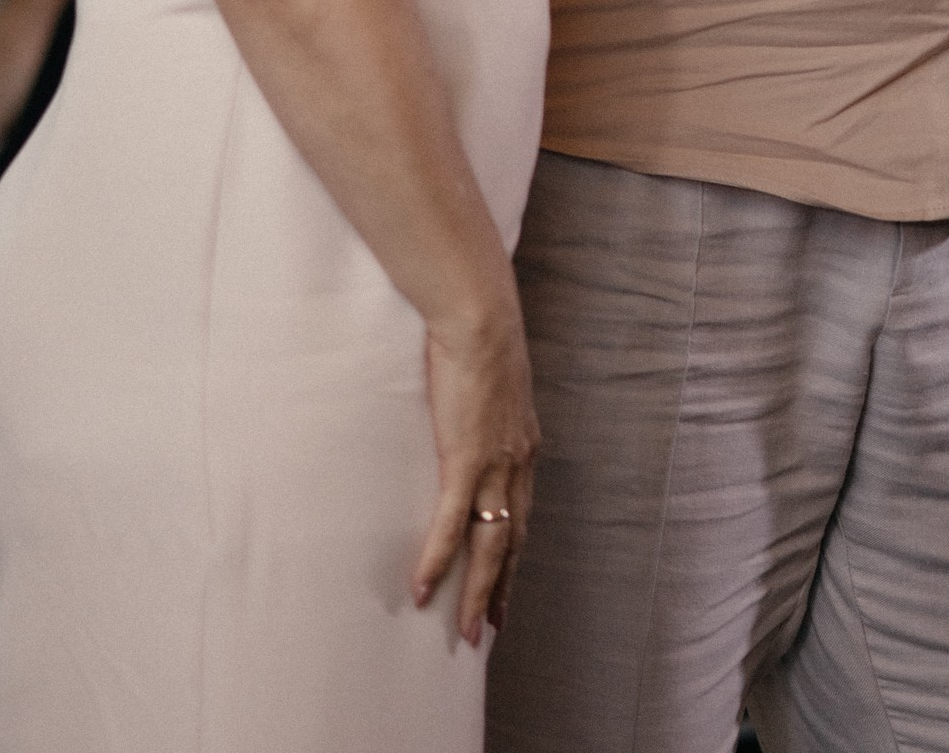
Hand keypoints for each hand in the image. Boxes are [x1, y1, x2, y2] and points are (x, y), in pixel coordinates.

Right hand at [413, 299, 538, 646]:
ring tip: (466, 630)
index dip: (514, 555)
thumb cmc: (482, 338)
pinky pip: (450, 524)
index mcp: (525, 447)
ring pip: (489, 545)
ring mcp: (494, 465)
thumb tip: (473, 410)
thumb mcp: (496, 382)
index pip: (523, 515)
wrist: (480, 319)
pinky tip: (423, 588)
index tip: (507, 585)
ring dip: (476, 593)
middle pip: (512, 542)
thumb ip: (489, 407)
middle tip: (490, 630)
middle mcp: (518, 464)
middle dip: (501, 590)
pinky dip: (437, 559)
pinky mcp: (465, 459)